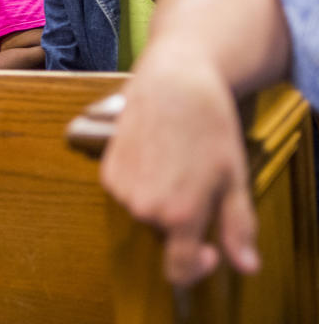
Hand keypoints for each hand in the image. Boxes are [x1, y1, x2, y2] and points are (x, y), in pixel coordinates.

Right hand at [98, 56, 259, 285]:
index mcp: (180, 215)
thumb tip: (246, 266)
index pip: (179, 269)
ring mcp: (122, 189)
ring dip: (159, 201)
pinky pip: (126, 194)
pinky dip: (140, 184)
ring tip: (176, 164)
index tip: (209, 251)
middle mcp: (145, 207)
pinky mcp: (107, 172)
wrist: (172, 83)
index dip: (196, 268)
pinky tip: (156, 156)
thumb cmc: (210, 127)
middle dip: (180, 220)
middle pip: (163, 235)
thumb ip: (238, 227)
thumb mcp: (235, 178)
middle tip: (198, 183)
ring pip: (143, 213)